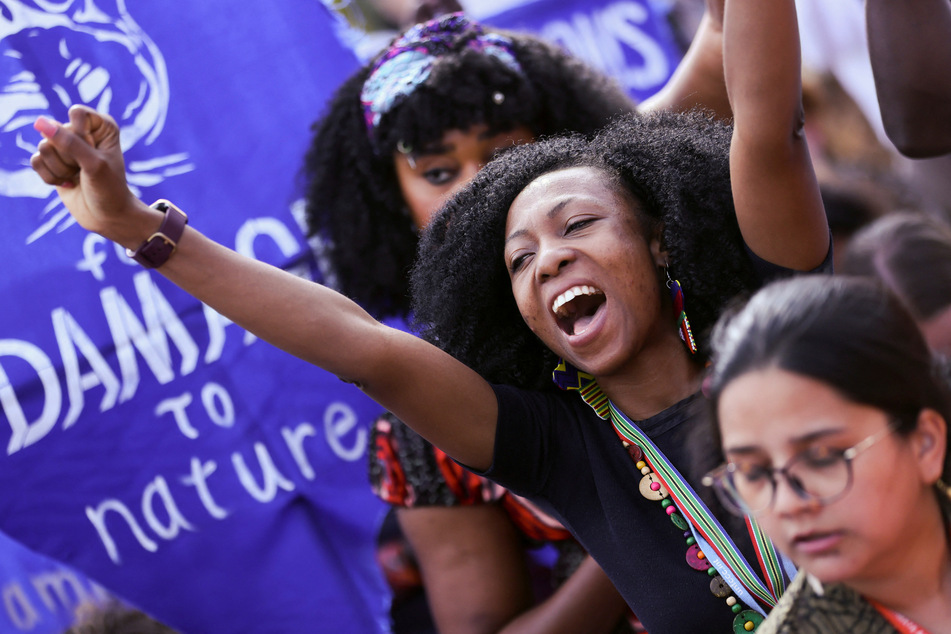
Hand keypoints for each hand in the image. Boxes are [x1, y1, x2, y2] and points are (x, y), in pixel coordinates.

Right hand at [31, 105, 142, 240]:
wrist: (108, 217)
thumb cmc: (109, 189)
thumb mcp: (94, 164)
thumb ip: (69, 142)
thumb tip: (39, 122)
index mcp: (101, 125)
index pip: (76, 113)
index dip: (80, 134)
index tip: (93, 153)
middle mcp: (82, 131)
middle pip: (56, 131)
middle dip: (69, 157)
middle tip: (86, 170)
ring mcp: (65, 146)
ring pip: (44, 147)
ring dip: (61, 169)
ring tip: (78, 177)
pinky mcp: (52, 162)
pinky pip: (36, 161)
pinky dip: (50, 176)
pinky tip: (68, 183)